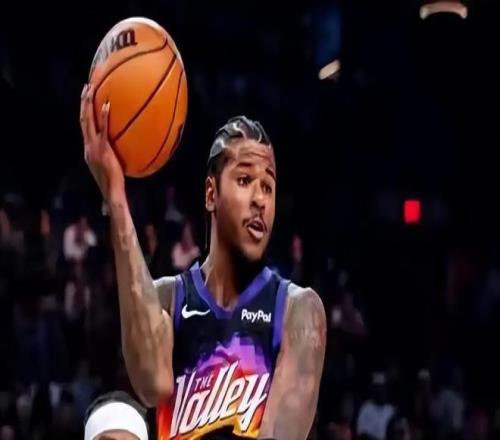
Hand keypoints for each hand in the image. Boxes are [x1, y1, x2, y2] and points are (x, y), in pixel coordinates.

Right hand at [80, 84, 124, 201]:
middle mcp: (88, 146)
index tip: (85, 99)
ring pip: (88, 121)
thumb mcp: (109, 167)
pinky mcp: (104, 149)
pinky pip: (104, 130)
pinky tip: (108, 105)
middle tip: (86, 86)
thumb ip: (111, 158)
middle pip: (83, 119)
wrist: (111, 191)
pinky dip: (105, 117)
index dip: (83, 112)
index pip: (84, 126)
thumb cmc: (113, 182)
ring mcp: (94, 147)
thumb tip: (118, 153)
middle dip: (83, 102)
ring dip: (88, 104)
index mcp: (88, 149)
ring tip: (91, 89)